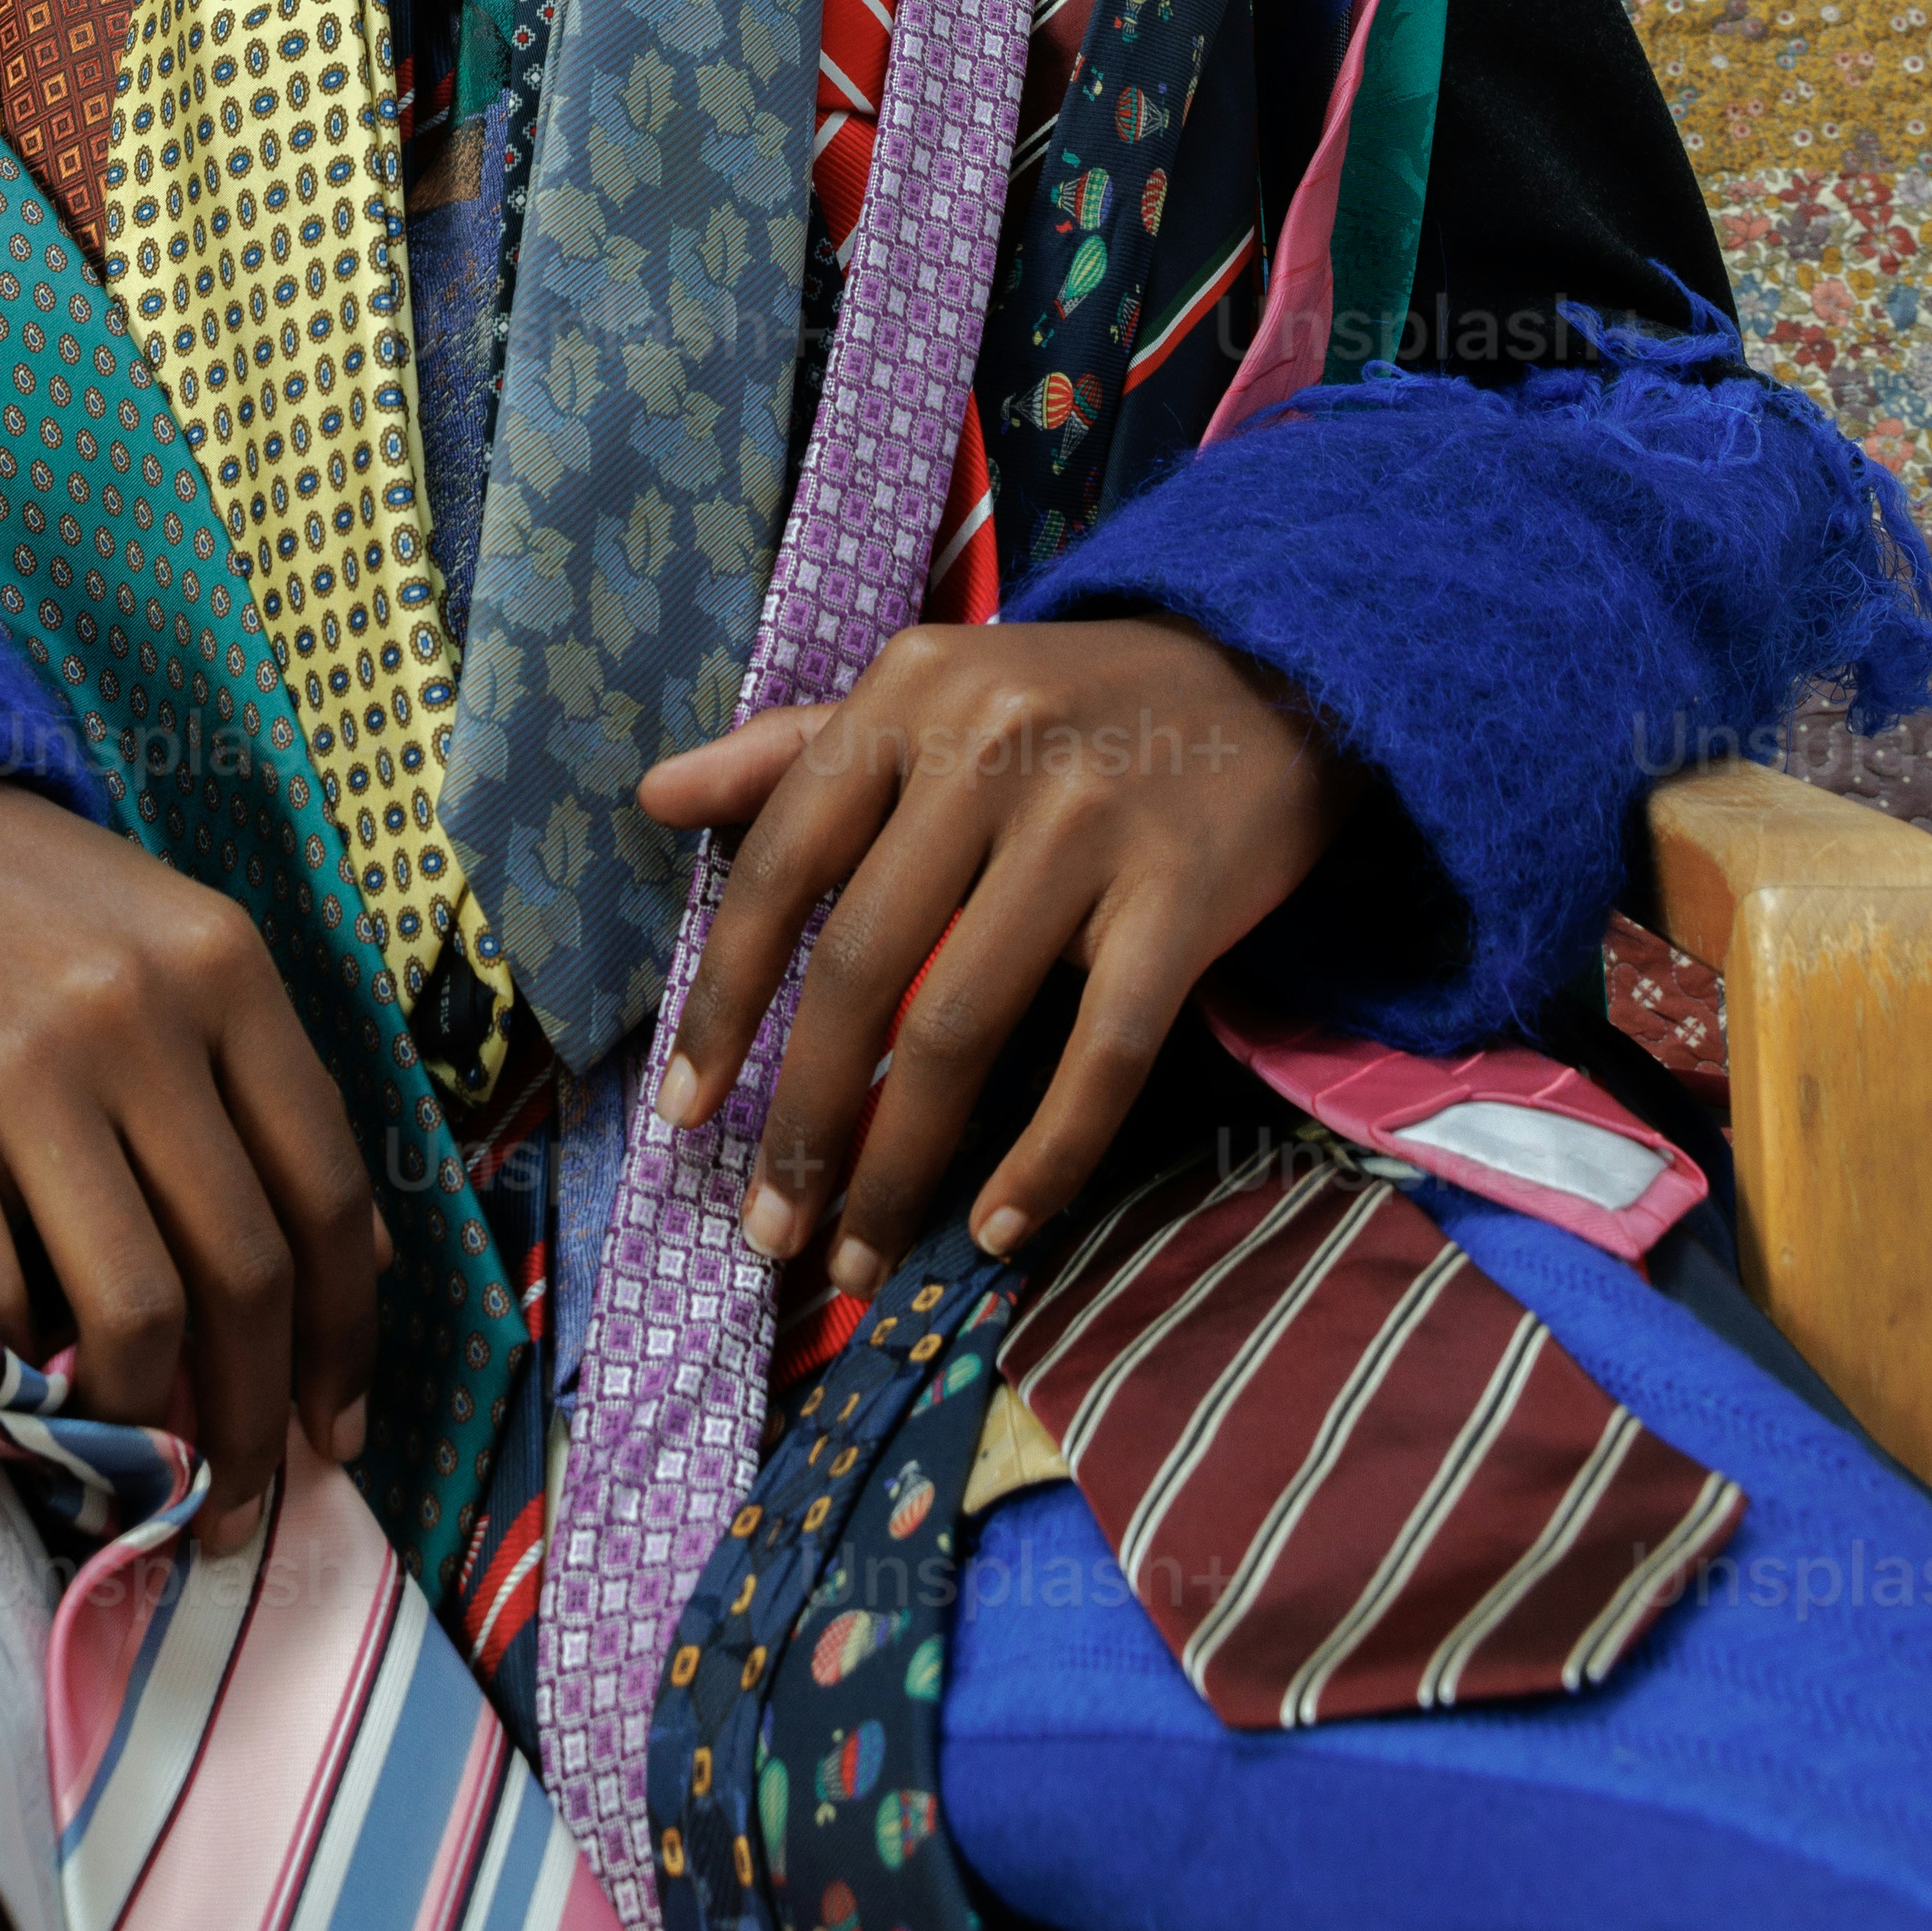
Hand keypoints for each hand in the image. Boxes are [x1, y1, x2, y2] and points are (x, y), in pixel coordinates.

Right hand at [0, 781, 382, 1556]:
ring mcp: (35, 1063)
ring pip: (133, 1298)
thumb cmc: (65, 907)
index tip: (337, 1432)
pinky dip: (37, 1352)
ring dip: (156, 1418)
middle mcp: (144, 1017)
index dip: (345, 1335)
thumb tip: (359, 1275)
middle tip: (246, 1502)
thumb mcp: (200, 958)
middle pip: (240, 1265)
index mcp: (231, 974)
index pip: (326, 1190)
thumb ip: (276, 1098)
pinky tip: (50, 1379)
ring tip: (156, 1474)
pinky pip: (4, 1277)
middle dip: (256, 1414)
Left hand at [636, 622, 1338, 1296]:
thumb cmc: (1073, 702)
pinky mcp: (1182, 899)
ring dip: (899, 1165)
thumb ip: (792, 751)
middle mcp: (989, 747)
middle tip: (768, 1228)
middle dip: (804, 1118)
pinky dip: (1042, 1158)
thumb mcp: (929, 692)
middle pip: (863, 966)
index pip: (784, 862)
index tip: (677, 1112)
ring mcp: (1090, 823)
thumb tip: (655, 796)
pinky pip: (1101, 1057)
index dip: (721, 999)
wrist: (1276, 674)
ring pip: (963, 1028)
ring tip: (856, 1256)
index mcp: (909, 693)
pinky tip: (994, 1224)